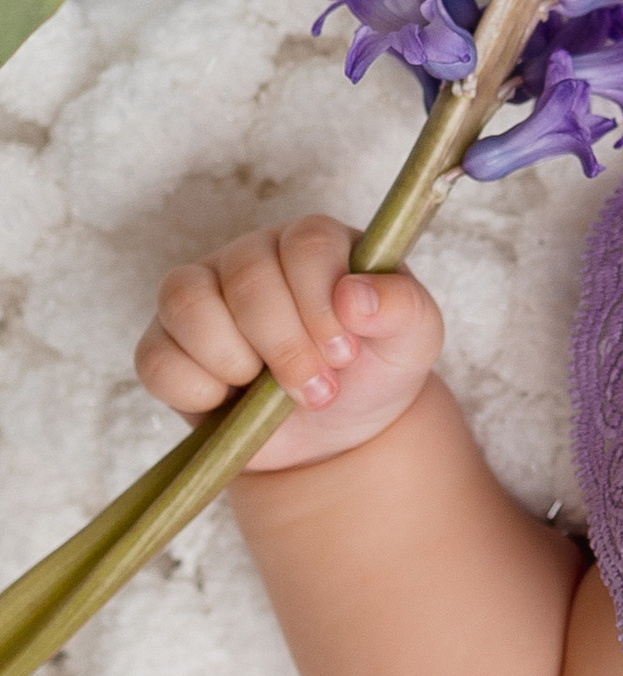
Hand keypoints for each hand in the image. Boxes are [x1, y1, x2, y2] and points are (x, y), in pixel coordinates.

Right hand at [137, 216, 444, 472]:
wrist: (336, 432)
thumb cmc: (372, 370)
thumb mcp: (413, 341)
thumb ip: (403, 308)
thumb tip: (356, 296)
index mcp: (314, 243)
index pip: (305, 244)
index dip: (321, 302)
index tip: (345, 353)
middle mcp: (252, 256)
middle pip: (247, 274)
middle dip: (286, 344)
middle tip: (319, 390)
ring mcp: (202, 296)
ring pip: (188, 303)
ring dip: (236, 361)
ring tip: (274, 398)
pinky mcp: (165, 344)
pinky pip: (156, 356)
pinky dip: (196, 388)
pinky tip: (231, 403)